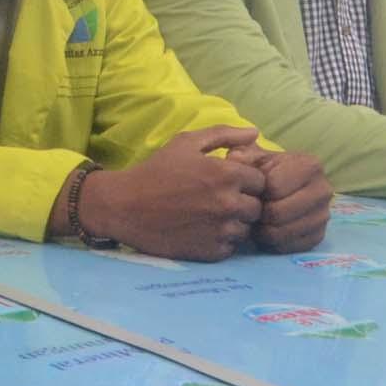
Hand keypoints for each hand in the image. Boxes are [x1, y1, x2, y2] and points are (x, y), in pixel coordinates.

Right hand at [73, 126, 267, 260]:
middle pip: (257, 207)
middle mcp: (228, 203)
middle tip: (220, 200)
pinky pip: (231, 248)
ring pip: (246, 229)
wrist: (124, 206)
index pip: (261, 181)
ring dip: (234, 223)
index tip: (228, 182)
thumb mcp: (186, 143)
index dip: (246, 181)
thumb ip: (224, 134)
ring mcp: (220, 230)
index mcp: (226, 174)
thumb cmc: (156, 171)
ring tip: (211, 216)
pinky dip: (221, 241)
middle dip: (243, 202)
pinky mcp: (210, 252)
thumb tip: (256, 133)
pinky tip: (202, 230)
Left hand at [230, 145, 332, 252]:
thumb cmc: (265, 170)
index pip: (273, 187)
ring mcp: (324, 215)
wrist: (282, 187)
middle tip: (252, 210)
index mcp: (311, 165)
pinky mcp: (319, 236)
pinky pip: (289, 247)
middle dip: (259, 213)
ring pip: (281, 233)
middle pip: (277, 212)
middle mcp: (324, 190)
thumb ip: (243, 155)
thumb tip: (235, 158)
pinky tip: (268, 230)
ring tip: (258, 220)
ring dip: (263, 230)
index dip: (256, 191)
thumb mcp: (253, 157)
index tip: (253, 190)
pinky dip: (273, 243)